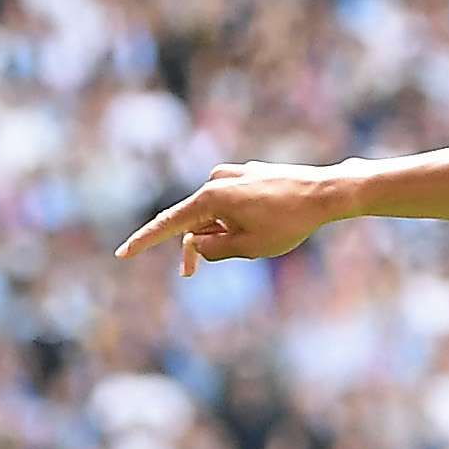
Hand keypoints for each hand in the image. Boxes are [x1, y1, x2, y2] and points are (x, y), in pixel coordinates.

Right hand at [118, 162, 354, 275]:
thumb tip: (195, 242)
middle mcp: (216, 180)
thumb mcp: (248, 248)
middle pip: (192, 222)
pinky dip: (236, 220)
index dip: (145, 241)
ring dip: (222, 233)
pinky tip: (267, 223)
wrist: (326, 193)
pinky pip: (231, 203)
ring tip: (259, 238)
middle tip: (190, 274)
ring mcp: (233, 174)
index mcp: (210, 198)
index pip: (169, 224)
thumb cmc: (288, 222)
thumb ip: (213, 250)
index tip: (123, 253)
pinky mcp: (248, 174)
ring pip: (214, 214)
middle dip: (194, 247)